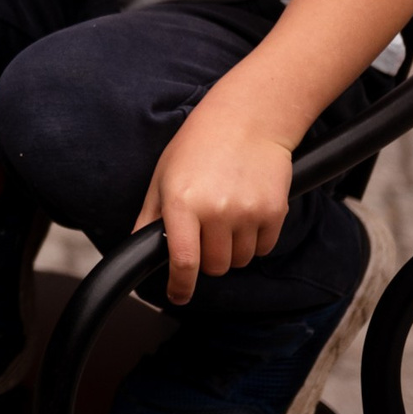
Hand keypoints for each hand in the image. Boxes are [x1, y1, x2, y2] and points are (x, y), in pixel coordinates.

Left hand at [136, 98, 294, 305]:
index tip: (178, 295)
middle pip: (213, 267)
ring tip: (226, 216)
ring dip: (231, 250)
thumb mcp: (163, 176)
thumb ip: (149, 217)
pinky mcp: (274, 212)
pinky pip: (263, 248)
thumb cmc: (199, 144)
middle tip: (204, 232)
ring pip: (239, 260)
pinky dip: (254, 241)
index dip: (179, 286)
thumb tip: (138, 250)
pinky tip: (246, 212)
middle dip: (206, 259)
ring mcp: (247, 212)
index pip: (183, 262)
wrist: (248, 118)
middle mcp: (215, 210)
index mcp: (182, 202)